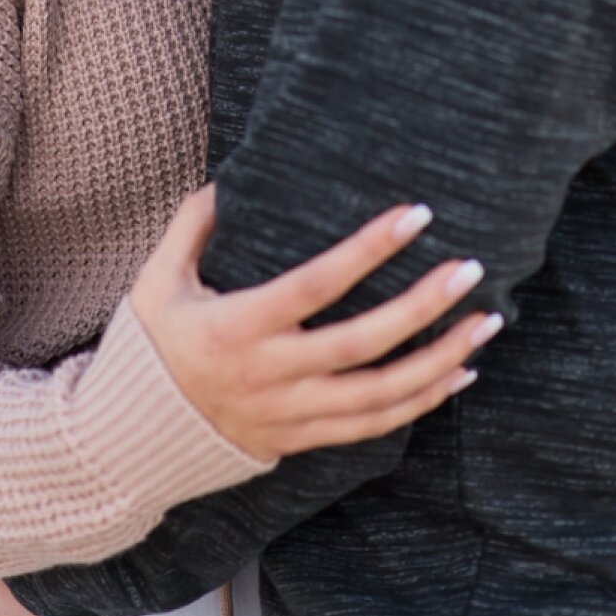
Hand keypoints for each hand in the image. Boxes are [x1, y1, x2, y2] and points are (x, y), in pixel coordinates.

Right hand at [127, 184, 497, 460]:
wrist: (131, 438)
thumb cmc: (150, 346)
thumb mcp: (156, 278)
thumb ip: (193, 224)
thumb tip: (230, 177)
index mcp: (238, 326)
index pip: (317, 285)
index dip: (368, 250)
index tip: (415, 215)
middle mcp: (271, 374)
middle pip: (362, 344)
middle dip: (423, 306)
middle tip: (471, 270)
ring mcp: (291, 413)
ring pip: (380, 395)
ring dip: (439, 359)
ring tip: (485, 323)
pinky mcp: (302, 439)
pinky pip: (373, 427)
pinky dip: (421, 402)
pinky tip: (459, 374)